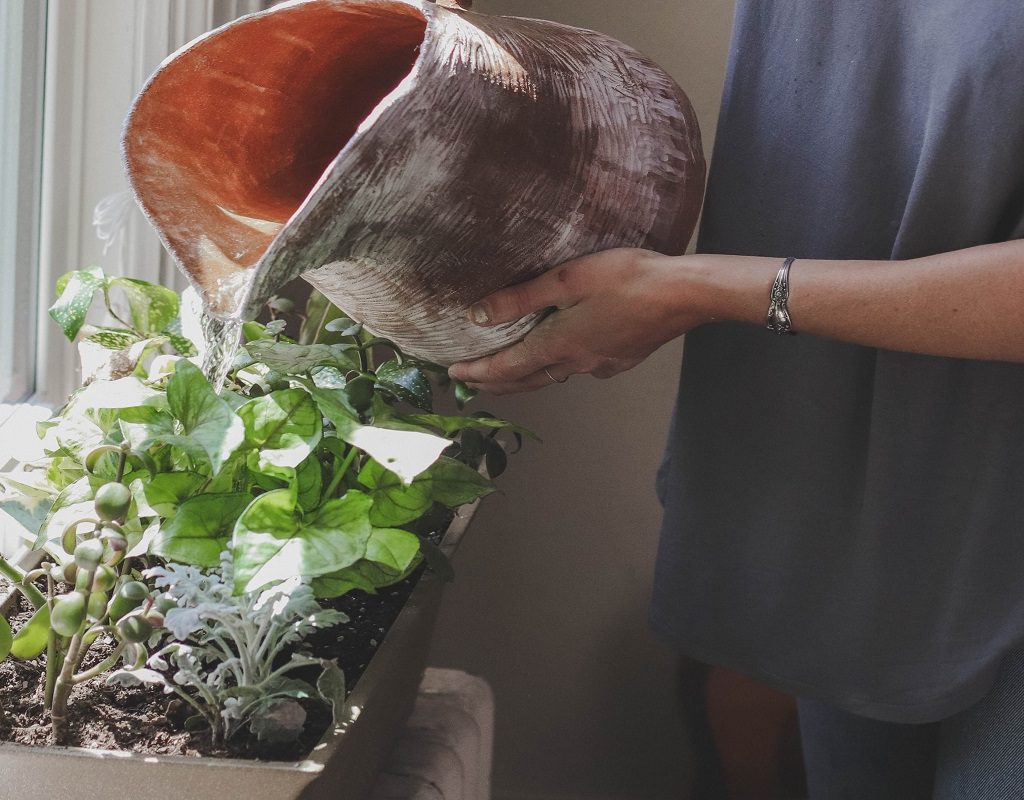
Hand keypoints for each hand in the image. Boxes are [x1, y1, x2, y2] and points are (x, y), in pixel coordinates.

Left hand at [447, 248, 705, 393]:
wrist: (684, 295)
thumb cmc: (627, 279)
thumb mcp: (566, 279)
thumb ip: (520, 299)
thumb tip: (477, 316)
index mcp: (559, 344)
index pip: (506, 367)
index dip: (477, 372)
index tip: (453, 374)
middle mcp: (576, 363)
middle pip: (526, 381)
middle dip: (496, 383)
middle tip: (471, 382)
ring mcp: (600, 366)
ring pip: (553, 375)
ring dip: (525, 376)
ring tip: (508, 370)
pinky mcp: (620, 360)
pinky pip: (579, 368)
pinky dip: (558, 366)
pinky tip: (563, 353)